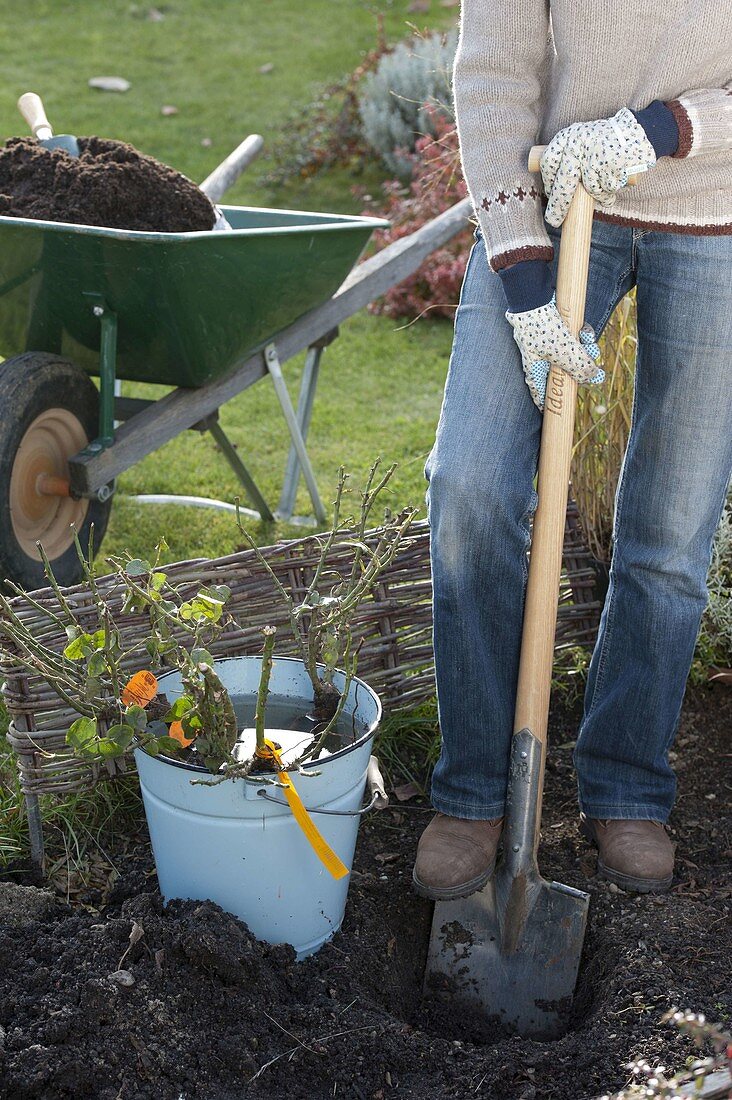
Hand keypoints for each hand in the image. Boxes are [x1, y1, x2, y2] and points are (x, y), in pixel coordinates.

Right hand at [506, 294, 603, 410]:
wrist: (532, 296)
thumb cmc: (542, 328)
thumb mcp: (564, 351)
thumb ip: (580, 367)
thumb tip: (596, 378)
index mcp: (534, 368)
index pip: (539, 392)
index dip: (547, 403)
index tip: (553, 412)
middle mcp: (539, 357)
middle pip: (563, 371)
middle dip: (580, 368)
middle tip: (593, 369)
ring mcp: (546, 342)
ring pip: (571, 352)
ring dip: (584, 348)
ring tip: (588, 340)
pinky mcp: (554, 327)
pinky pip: (572, 336)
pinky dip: (581, 334)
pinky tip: (585, 330)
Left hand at [540, 107, 655, 226]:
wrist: (639, 130)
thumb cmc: (605, 141)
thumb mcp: (582, 139)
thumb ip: (567, 158)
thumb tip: (552, 192)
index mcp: (569, 136)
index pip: (548, 162)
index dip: (548, 181)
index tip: (550, 192)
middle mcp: (578, 144)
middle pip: (564, 183)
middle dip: (559, 206)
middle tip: (554, 220)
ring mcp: (595, 156)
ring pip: (589, 189)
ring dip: (597, 194)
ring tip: (604, 183)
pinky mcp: (611, 166)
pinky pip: (606, 190)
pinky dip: (609, 192)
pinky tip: (614, 180)